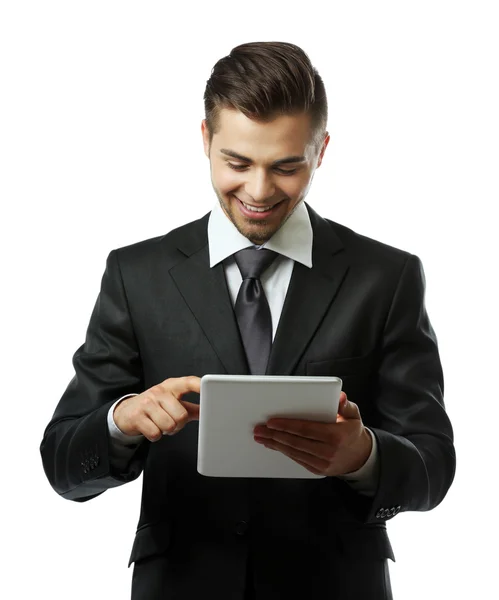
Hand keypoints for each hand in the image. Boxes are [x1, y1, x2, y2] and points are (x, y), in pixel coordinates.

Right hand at [113, 376, 200, 441]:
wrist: (126, 412)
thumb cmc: (154, 407)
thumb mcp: (173, 403)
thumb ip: (191, 407)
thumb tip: (208, 411)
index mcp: (171, 386)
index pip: (188, 382)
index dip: (199, 386)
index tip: (209, 389)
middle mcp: (159, 391)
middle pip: (181, 415)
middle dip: (177, 424)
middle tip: (170, 421)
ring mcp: (147, 403)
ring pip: (169, 426)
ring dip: (166, 431)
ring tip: (160, 424)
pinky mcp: (136, 416)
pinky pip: (155, 433)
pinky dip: (155, 436)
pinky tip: (151, 428)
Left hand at [253, 392, 371, 475]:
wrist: (360, 456)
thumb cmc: (352, 430)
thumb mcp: (353, 414)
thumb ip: (345, 405)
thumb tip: (340, 397)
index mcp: (336, 435)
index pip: (306, 429)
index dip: (287, 425)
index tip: (271, 421)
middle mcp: (329, 451)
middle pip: (295, 441)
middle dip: (274, 434)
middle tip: (259, 429)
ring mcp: (323, 463)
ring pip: (294, 452)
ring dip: (275, 444)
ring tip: (261, 437)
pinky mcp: (318, 470)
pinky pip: (297, 459)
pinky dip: (284, 451)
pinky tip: (273, 445)